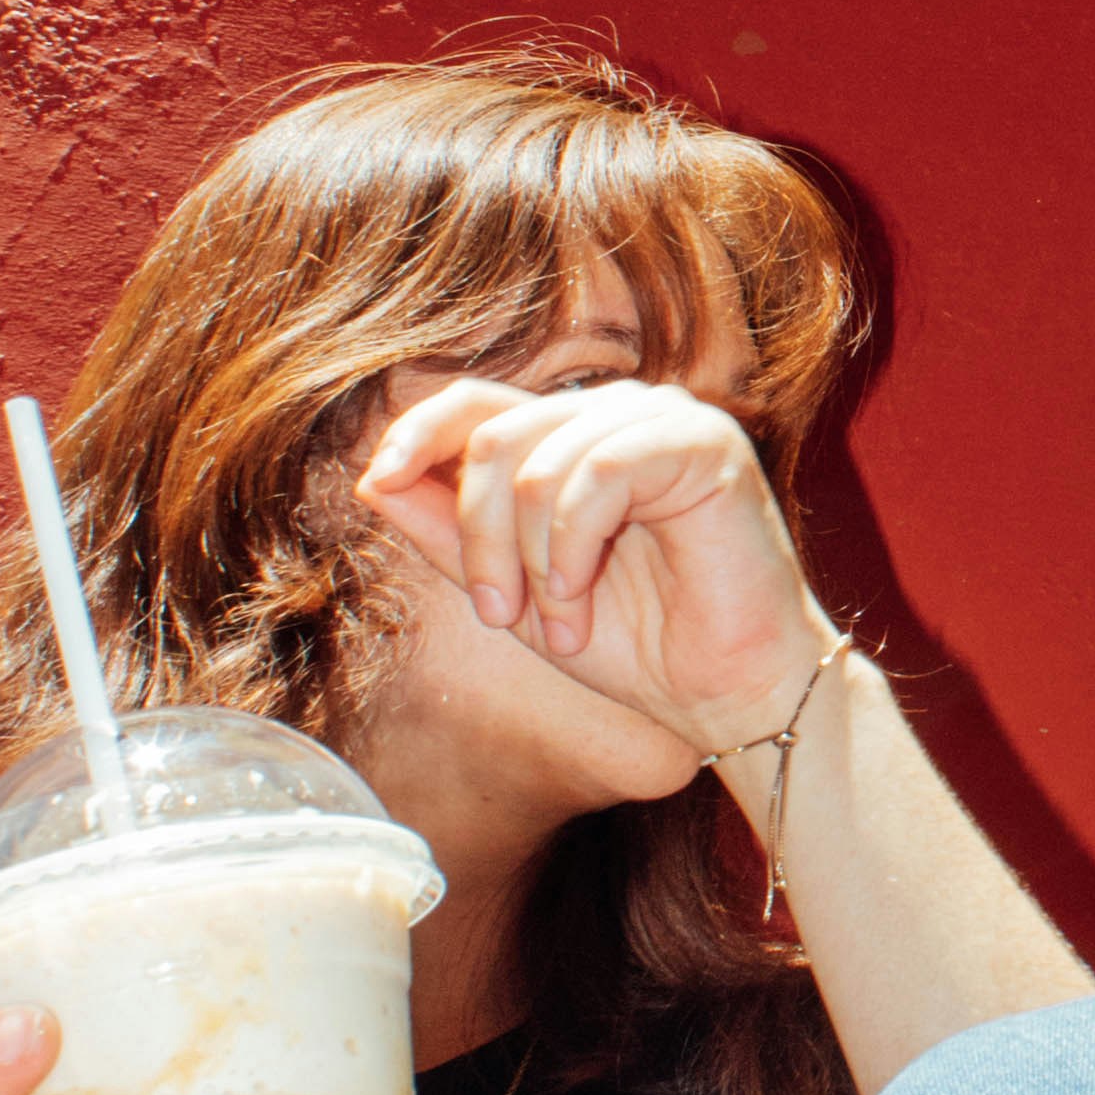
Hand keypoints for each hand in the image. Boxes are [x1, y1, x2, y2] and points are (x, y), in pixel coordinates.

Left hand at [359, 374, 827, 756]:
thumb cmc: (635, 643)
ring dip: (530, 559)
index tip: (377, 480)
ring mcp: (662, 419)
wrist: (724, 693)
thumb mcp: (514, 589)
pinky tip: (582, 597)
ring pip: (536, 461)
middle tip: (498, 614)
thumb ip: (448, 533)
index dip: (416, 431)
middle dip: (478, 536)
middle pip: (493, 436)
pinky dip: (572, 546)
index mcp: (572, 436)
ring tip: (561, 622)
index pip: (475, 401)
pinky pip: (594, 472)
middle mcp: (616, 413)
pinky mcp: (702, 442)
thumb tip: (370, 476)